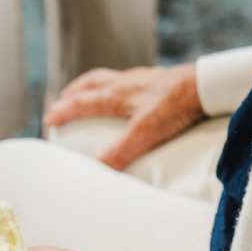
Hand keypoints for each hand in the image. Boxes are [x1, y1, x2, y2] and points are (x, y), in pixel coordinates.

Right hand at [42, 64, 203, 171]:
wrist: (203, 86)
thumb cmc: (173, 107)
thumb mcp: (144, 134)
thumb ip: (120, 152)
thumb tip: (96, 171)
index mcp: (116, 93)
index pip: (81, 102)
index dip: (63, 111)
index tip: (48, 119)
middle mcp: (124, 82)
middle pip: (90, 83)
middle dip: (74, 93)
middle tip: (62, 101)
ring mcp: (140, 79)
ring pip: (107, 78)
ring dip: (92, 86)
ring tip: (89, 95)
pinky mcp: (156, 80)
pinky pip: (126, 80)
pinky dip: (115, 86)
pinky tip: (126, 96)